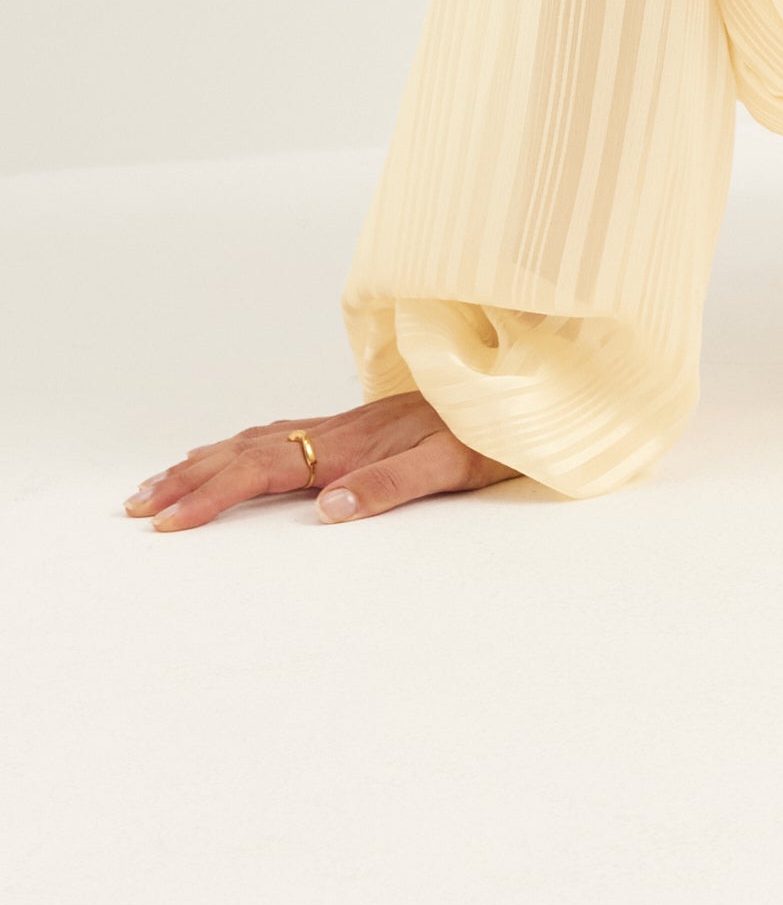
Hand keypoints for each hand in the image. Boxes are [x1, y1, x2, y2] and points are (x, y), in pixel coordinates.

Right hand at [123, 393, 514, 531]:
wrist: (523, 383)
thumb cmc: (491, 431)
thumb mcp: (452, 465)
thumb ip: (391, 483)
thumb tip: (326, 509)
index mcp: (351, 444)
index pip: (263, 469)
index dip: (211, 495)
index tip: (167, 521)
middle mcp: (340, 430)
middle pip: (246, 453)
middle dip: (188, 480)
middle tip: (136, 507)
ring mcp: (346, 424)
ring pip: (259, 440)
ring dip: (206, 462)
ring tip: (160, 482)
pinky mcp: (359, 424)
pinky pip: (284, 433)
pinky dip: (242, 447)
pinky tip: (232, 453)